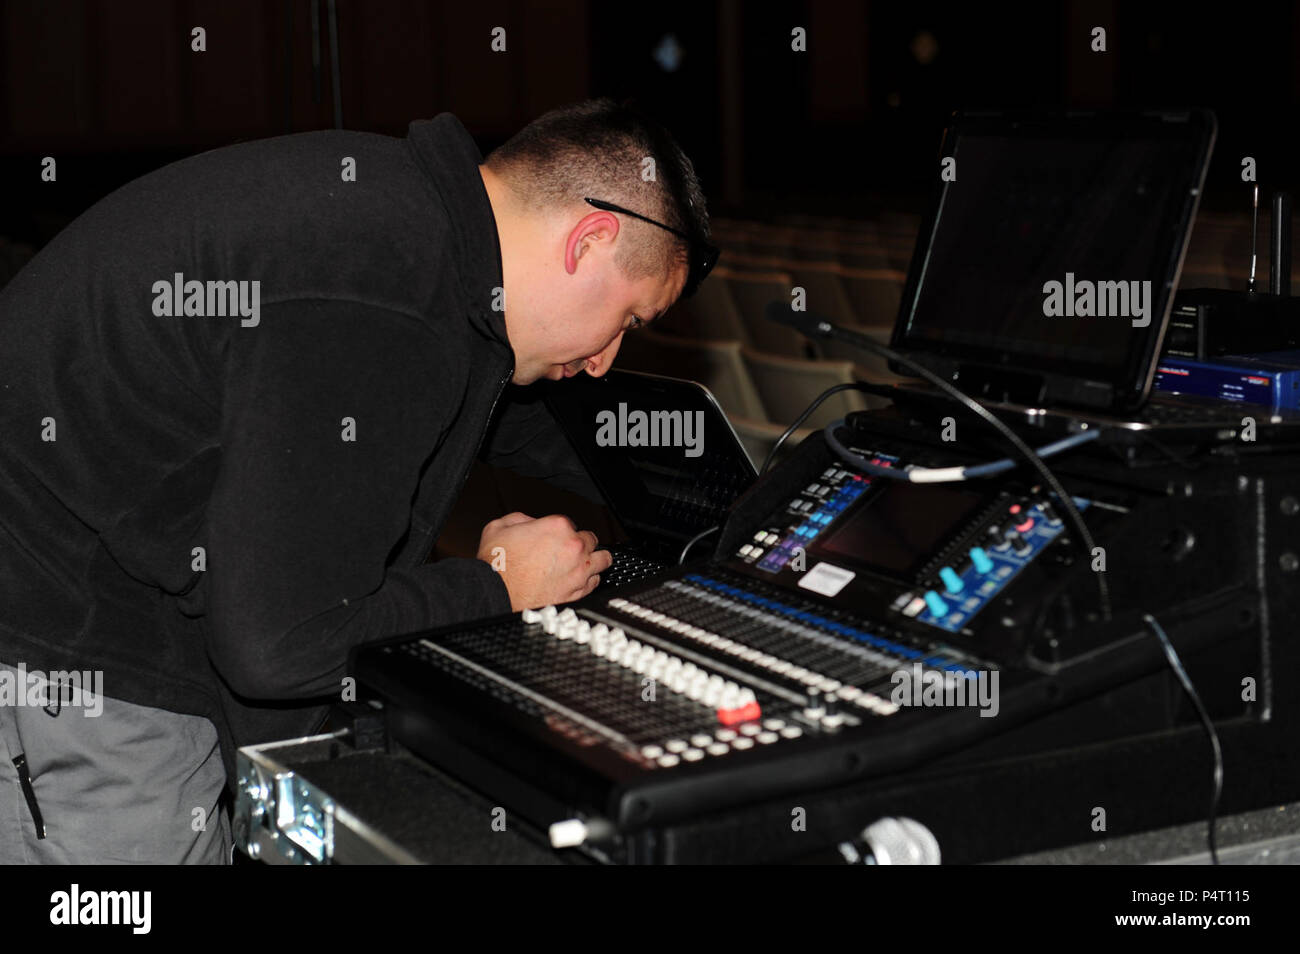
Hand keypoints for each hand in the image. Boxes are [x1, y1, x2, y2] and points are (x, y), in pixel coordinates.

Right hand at [477, 512, 612, 610]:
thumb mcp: (499, 527)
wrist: (495, 595)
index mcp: (557, 527)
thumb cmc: (496, 566)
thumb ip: (521, 519)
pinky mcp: (578, 592)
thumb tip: (531, 522)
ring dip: (593, 560)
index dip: (561, 531)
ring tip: (584, 563)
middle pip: (590, 540)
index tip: (554, 538)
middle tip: (568, 551)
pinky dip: (589, 580)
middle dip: (580, 543)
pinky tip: (579, 580)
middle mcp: (573, 547)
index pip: (570, 523)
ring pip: (602, 560)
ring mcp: (578, 571)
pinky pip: (595, 582)